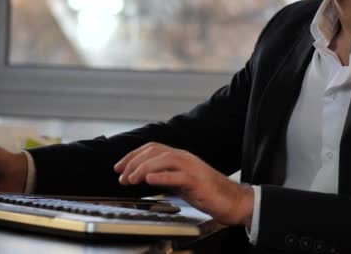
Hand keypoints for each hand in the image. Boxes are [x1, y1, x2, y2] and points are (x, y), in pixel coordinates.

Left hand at [114, 142, 253, 226]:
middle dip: (133, 162)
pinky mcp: (197, 180)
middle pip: (154, 152)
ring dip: (143, 169)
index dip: (132, 156)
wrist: (232, 200)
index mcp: (179, 157)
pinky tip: (149, 181)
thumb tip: (145, 177)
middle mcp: (184, 158)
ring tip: (131, 179)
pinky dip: (161, 177)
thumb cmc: (207, 193)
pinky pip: (176, 176)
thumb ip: (165, 176)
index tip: (118, 167)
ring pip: (163, 160)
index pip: (151, 149)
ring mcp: (191, 167)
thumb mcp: (180, 182)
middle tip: (121, 177)